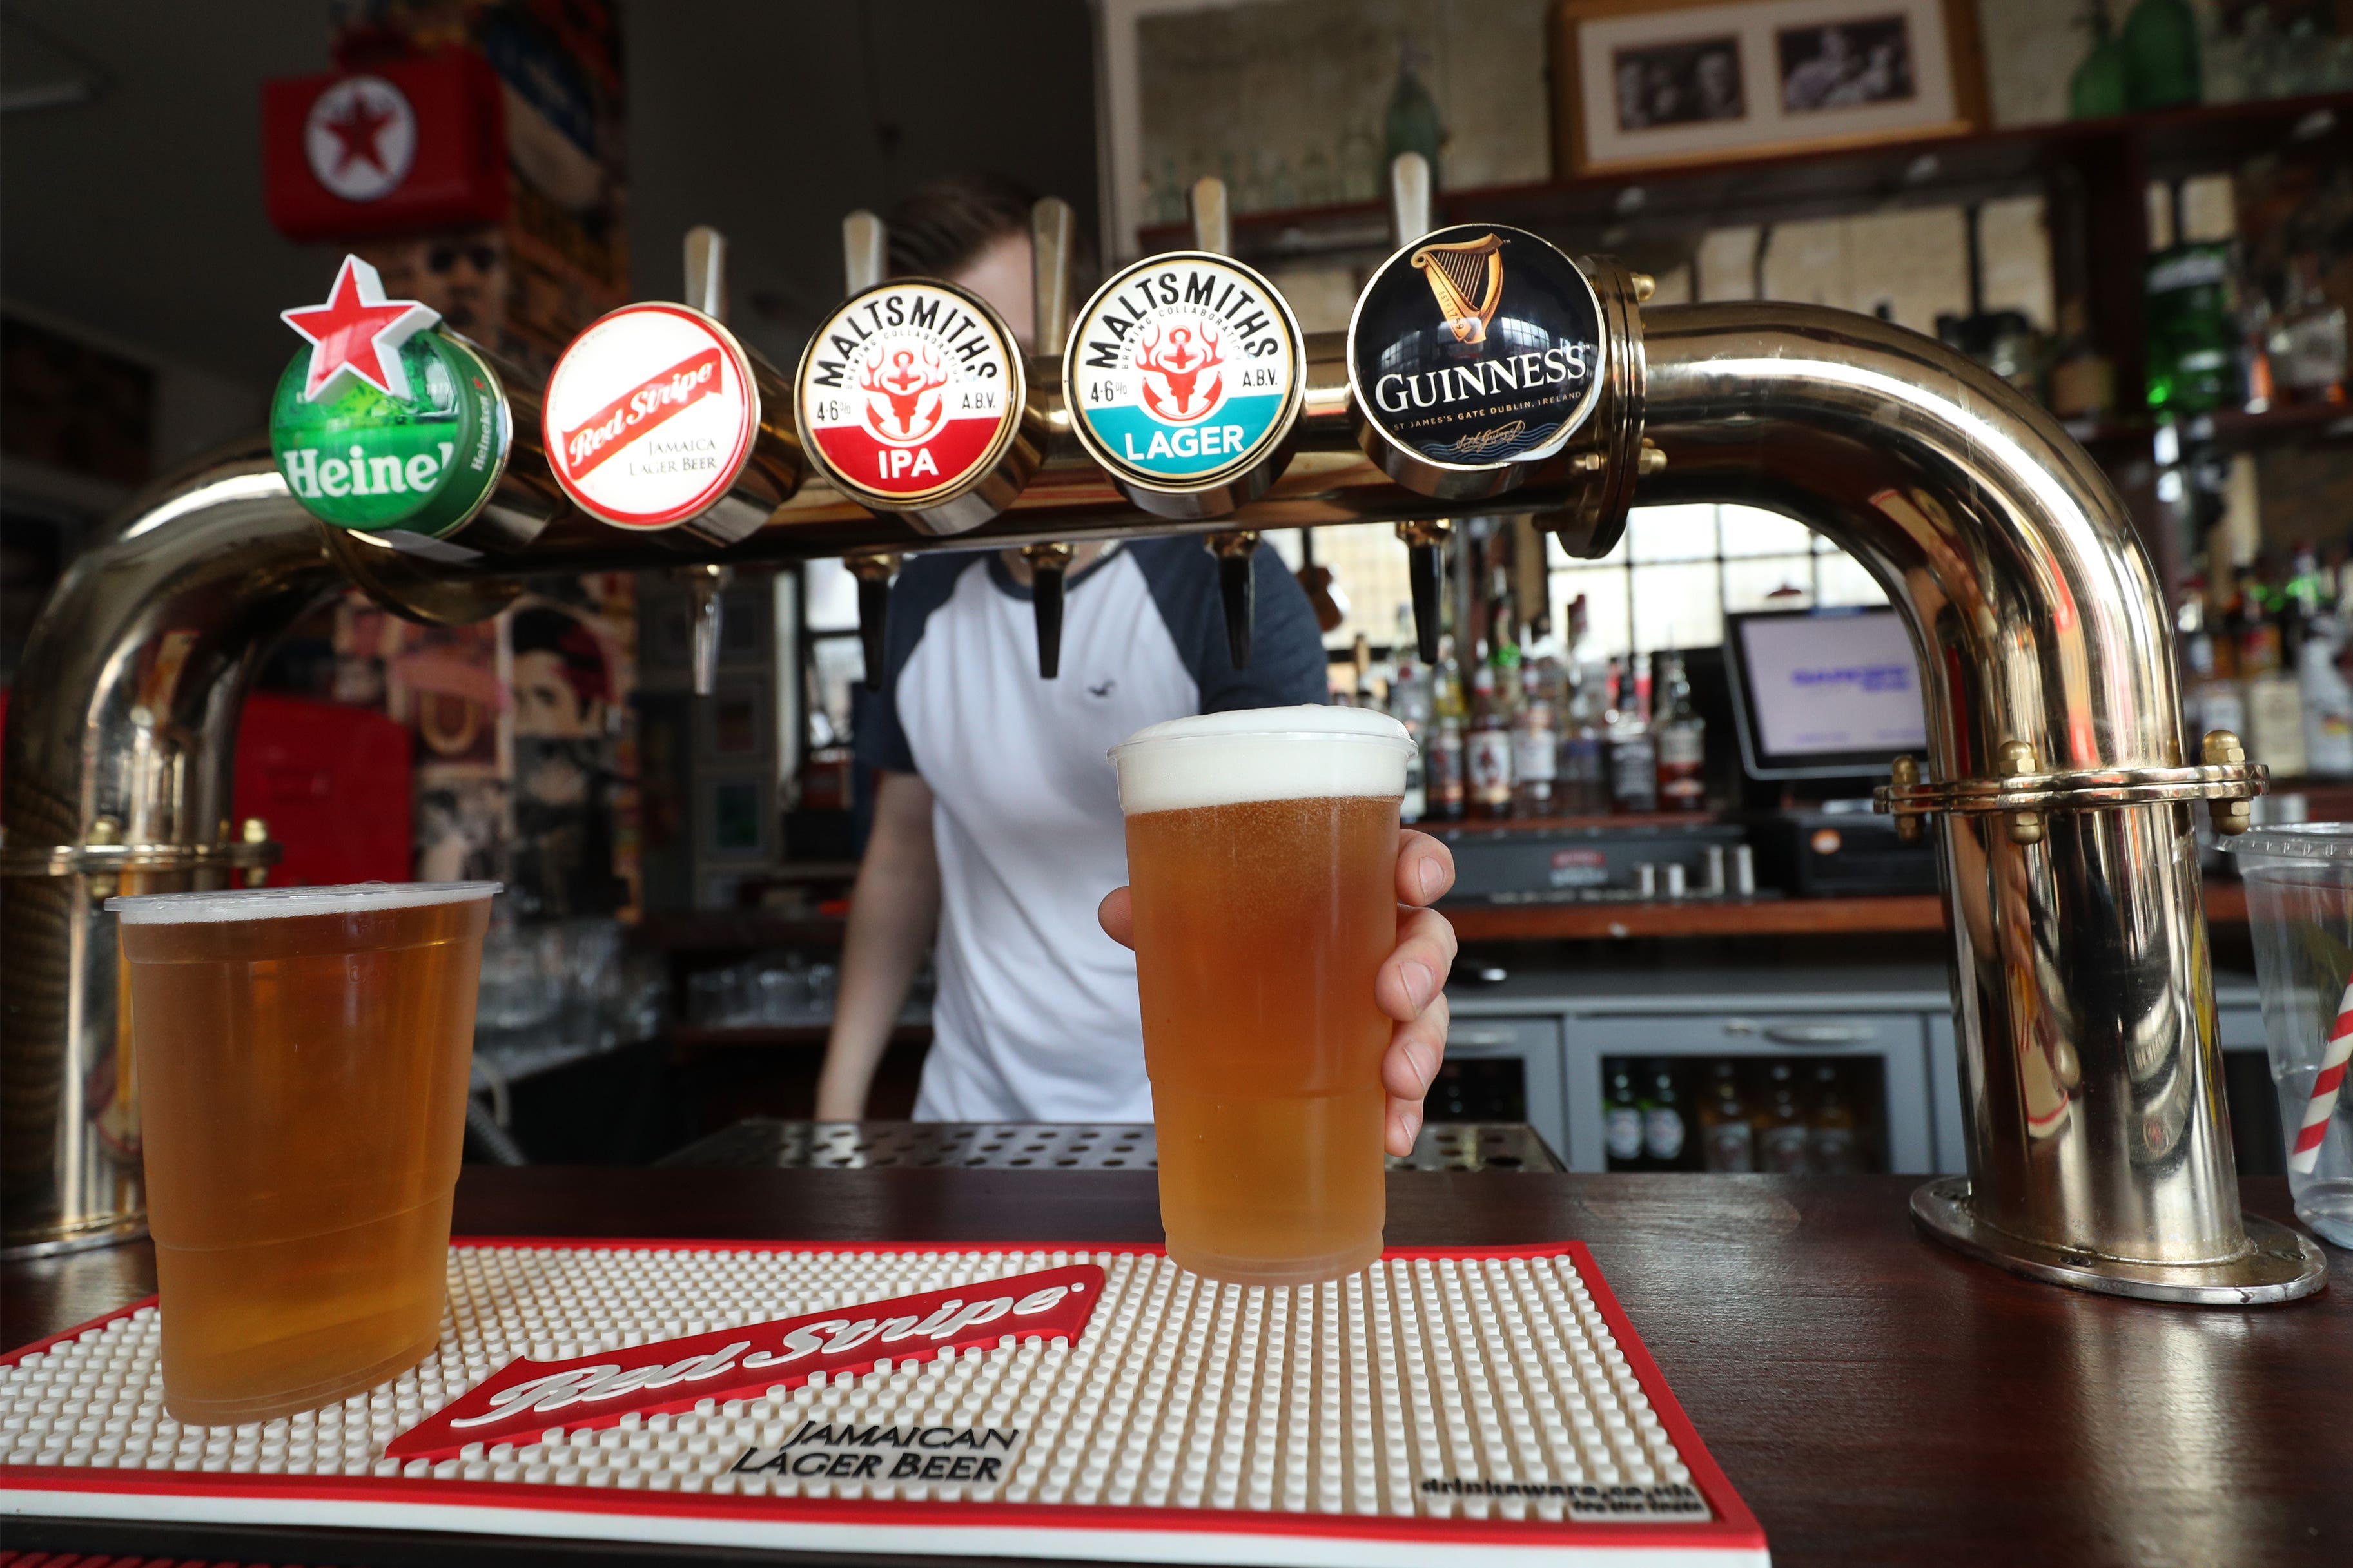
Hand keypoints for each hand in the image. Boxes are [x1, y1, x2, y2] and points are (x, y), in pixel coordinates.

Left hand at [1095, 829, 1457, 1157]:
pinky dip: (1403, 1109)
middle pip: (1429, 940)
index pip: (1406, 858)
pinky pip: (1404, 1080)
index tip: (1416, 883)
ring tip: (1396, 1080)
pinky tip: (1390, 1133)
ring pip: (1427, 1014)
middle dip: (1423, 968)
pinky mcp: (1374, 1053)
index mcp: (1354, 882)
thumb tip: (1119, 913)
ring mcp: (1386, 998)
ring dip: (1422, 1047)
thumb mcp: (1198, 912)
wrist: (1227, 985)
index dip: (1424, 866)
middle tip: (1394, 995)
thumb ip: (1163, 908)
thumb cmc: (1242, 928)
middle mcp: (1382, 935)